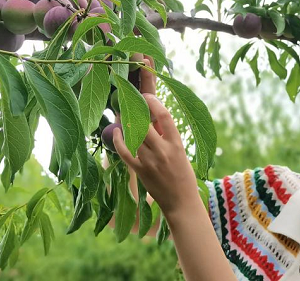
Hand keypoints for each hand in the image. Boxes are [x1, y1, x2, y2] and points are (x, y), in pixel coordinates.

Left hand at [111, 56, 199, 215]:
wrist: (181, 203)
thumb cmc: (183, 176)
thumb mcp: (180, 153)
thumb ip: (167, 137)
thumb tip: (152, 120)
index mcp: (177, 144)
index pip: (164, 116)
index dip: (154, 103)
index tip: (146, 96)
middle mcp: (163, 151)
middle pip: (145, 124)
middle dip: (136, 111)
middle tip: (131, 103)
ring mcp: (150, 161)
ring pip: (134, 136)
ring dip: (128, 124)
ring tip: (124, 116)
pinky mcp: (140, 171)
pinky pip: (125, 152)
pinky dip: (118, 140)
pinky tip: (116, 132)